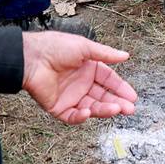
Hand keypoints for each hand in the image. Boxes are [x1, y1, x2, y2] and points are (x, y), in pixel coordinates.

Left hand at [22, 30, 136, 123]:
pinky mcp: (59, 108)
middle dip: (117, 103)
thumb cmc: (55, 47)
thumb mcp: (85, 47)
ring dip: (104, 109)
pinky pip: (73, 116)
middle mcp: (81, 84)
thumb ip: (105, 54)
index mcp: (88, 69)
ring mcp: (71, 97)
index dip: (121, 88)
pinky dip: (81, 116)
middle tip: (129, 109)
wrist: (31, 57)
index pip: (109, 81)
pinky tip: (88, 111)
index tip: (132, 96)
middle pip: (103, 97)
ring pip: (92, 107)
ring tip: (116, 109)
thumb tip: (126, 56)